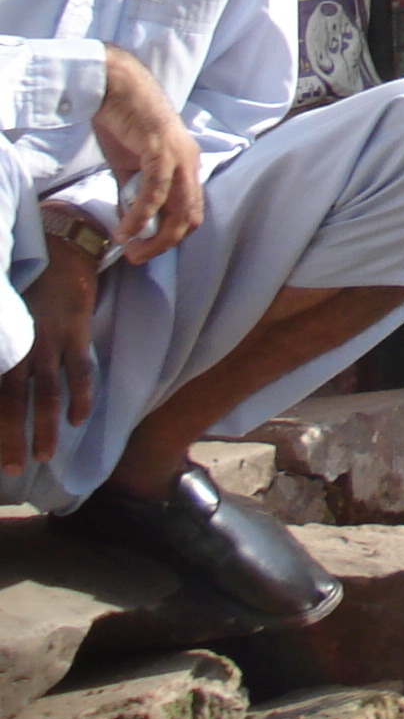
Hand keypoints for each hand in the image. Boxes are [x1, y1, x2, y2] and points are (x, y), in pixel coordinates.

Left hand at [0, 237, 97, 477]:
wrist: (59, 248)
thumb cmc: (25, 282)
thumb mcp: (4, 313)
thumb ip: (4, 343)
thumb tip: (1, 373)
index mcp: (3, 344)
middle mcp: (22, 348)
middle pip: (14, 402)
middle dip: (13, 438)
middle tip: (13, 469)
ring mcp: (50, 342)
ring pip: (46, 394)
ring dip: (45, 428)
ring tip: (44, 456)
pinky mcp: (77, 333)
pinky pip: (81, 371)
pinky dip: (80, 397)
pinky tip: (78, 420)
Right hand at [91, 47, 204, 260]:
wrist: (115, 87)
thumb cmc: (122, 123)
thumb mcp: (129, 166)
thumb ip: (132, 193)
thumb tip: (129, 223)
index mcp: (186, 165)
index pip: (191, 211)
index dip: (172, 236)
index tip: (145, 249)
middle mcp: (190, 162)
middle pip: (191, 217)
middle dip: (165, 244)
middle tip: (138, 257)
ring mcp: (179, 155)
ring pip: (178, 208)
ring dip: (155, 236)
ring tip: (131, 248)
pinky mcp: (161, 149)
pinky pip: (156, 190)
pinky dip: (140, 215)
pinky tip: (125, 228)